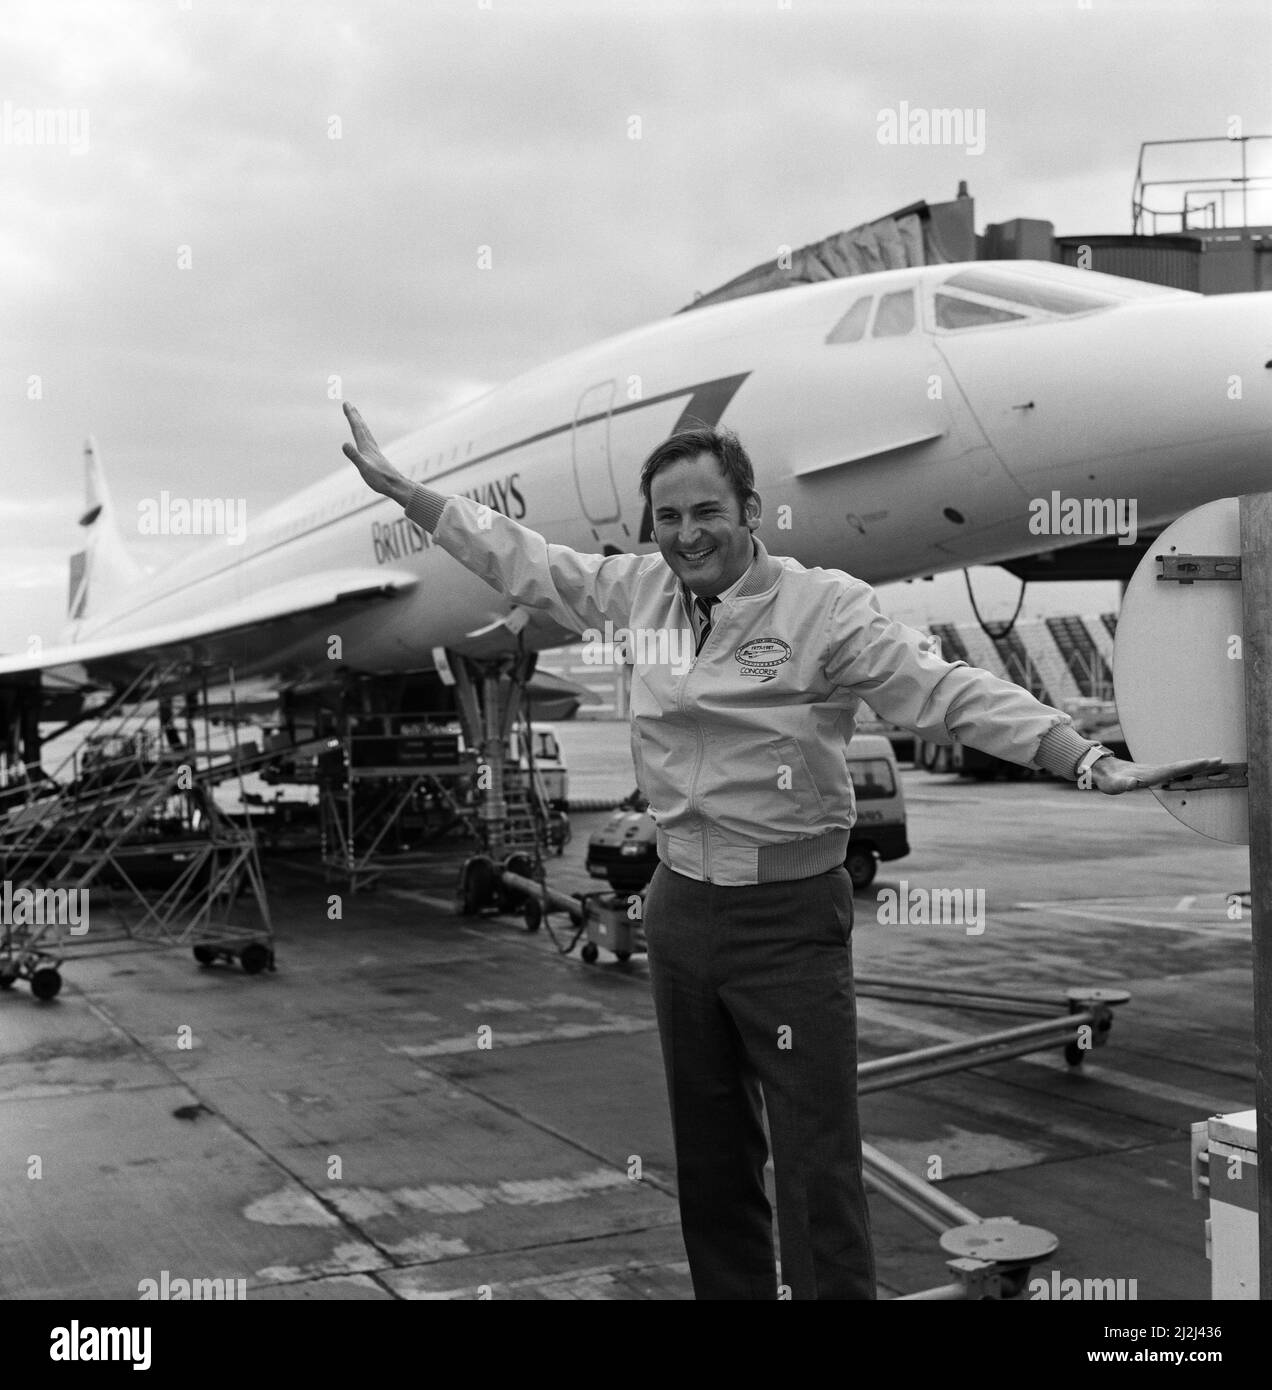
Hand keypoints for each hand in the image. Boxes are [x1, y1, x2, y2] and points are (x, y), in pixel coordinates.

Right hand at [342, 402, 410, 504]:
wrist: (396, 486)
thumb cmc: (380, 479)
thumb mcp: (364, 468)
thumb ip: (354, 456)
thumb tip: (344, 444)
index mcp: (366, 447)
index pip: (357, 428)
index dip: (351, 416)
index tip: (346, 403)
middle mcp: (371, 447)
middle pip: (362, 427)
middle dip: (354, 415)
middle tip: (348, 404)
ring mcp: (375, 452)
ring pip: (366, 433)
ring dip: (360, 423)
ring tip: (356, 416)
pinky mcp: (377, 458)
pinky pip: (369, 441)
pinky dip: (365, 435)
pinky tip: (365, 438)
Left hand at [1089, 754, 1227, 794]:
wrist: (1102, 770)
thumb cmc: (1108, 780)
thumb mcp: (1114, 784)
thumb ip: (1123, 784)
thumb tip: (1132, 783)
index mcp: (1152, 774)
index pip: (1175, 769)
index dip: (1191, 766)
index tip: (1207, 761)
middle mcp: (1156, 771)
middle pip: (1182, 767)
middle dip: (1201, 764)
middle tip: (1220, 760)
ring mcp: (1155, 771)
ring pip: (1180, 768)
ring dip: (1197, 766)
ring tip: (1214, 763)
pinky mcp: (1153, 773)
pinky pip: (1175, 771)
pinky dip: (1188, 770)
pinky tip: (1195, 771)